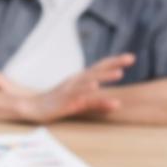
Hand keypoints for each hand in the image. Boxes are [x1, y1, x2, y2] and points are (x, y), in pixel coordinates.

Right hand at [16, 55, 132, 123]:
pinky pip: (77, 94)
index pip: (100, 67)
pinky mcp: (64, 99)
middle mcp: (77, 80)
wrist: (35, 108)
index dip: (115, 61)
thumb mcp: (81, 103)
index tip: (131, 57)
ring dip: (104, 76)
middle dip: (114, 63)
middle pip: (98, 69)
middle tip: (131, 58)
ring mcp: (70, 88)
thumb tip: (116, 104)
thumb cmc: (59, 104)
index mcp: (81, 79)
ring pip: (89, 80)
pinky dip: (86, 90)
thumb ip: (98, 103)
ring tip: (119, 73)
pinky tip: (95, 88)